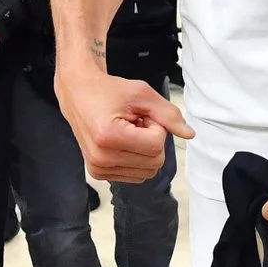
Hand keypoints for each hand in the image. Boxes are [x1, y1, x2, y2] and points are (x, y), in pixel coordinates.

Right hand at [58, 67, 192, 182]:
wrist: (78, 93)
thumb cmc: (109, 90)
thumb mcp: (141, 93)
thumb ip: (168, 114)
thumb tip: (189, 134)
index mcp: (108, 136)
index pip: (156, 145)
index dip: (157, 127)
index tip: (142, 114)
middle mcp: (101, 158)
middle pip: (155, 162)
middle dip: (153, 140)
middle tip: (136, 122)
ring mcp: (98, 169)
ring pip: (147, 172)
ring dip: (145, 151)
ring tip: (129, 132)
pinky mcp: (97, 174)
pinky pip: (135, 175)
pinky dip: (136, 160)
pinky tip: (123, 142)